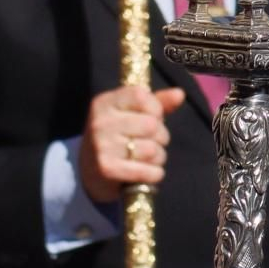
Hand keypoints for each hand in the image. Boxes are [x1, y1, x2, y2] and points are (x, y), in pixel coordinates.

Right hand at [79, 83, 184, 204]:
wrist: (88, 172)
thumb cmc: (117, 137)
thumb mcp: (132, 114)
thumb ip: (157, 102)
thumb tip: (179, 94)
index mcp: (105, 103)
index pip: (141, 95)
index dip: (155, 109)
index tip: (151, 118)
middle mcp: (101, 122)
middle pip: (152, 125)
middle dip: (160, 136)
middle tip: (152, 142)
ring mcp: (102, 146)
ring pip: (152, 149)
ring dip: (158, 157)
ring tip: (148, 158)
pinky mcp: (107, 169)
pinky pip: (148, 171)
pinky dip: (155, 174)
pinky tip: (148, 173)